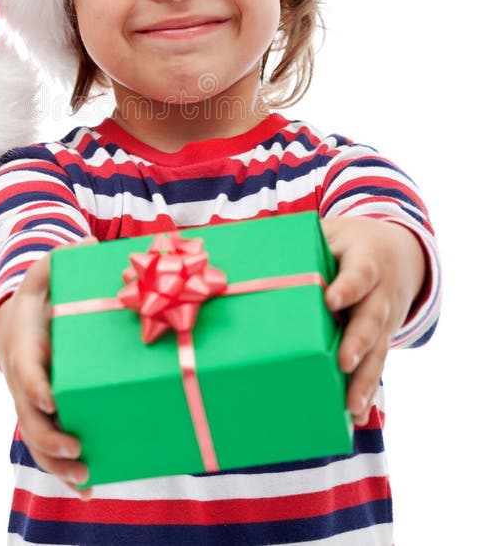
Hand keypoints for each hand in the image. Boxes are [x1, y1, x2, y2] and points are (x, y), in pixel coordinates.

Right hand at [0, 237, 97, 499]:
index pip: (25, 370)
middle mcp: (24, 379)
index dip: (36, 386)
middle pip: (28, 416)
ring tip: (85, 478)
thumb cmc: (37, 298)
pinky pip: (47, 447)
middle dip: (49, 436)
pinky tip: (86, 487)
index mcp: (24, 344)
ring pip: (36, 439)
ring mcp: (30, 402)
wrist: (17, 324)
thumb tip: (89, 241)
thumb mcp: (46, 273)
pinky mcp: (42, 416)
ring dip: (56, 463)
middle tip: (76, 447)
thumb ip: (63, 259)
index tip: (51, 400)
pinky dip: (62, 470)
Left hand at [321, 216, 425, 425]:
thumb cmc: (349, 243)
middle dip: (358, 341)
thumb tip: (252, 254)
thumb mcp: (331, 233)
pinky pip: (375, 367)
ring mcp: (385, 321)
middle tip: (344, 361)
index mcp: (367, 260)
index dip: (348, 287)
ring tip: (351, 406)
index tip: (332, 300)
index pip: (360, 273)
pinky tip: (354, 417)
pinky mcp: (382, 341)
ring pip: (377, 351)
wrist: (400, 253)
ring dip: (364, 379)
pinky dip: (365, 392)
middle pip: (372, 318)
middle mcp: (381, 293)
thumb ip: (302, 243)